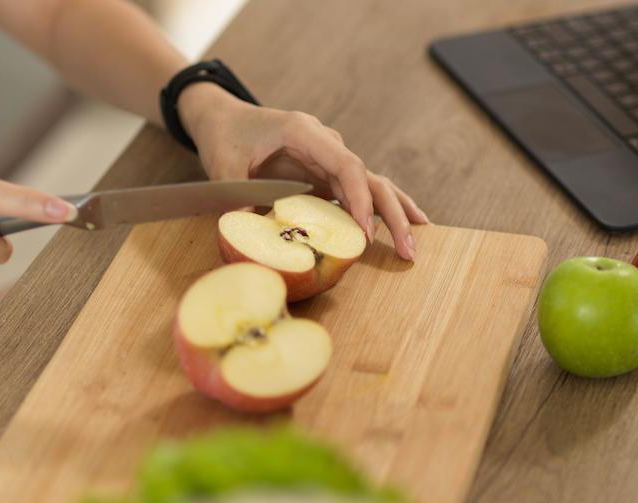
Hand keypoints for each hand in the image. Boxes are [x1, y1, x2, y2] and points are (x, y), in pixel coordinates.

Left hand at [179, 84, 429, 260]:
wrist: (224, 119)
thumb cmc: (224, 137)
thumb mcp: (222, 165)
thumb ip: (235, 196)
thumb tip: (249, 234)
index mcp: (304, 133)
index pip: (346, 165)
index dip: (360, 200)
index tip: (366, 234)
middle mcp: (325, 144)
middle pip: (368, 178)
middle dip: (392, 213)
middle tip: (409, 248)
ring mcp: (328, 159)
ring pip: (372, 184)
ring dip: (395, 214)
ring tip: (415, 244)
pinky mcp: (326, 174)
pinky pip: (359, 191)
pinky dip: (380, 210)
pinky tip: (403, 227)